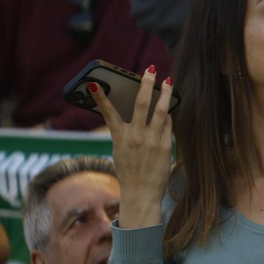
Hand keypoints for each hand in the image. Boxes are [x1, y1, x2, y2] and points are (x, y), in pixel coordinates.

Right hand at [88, 66, 172, 229]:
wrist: (141, 193)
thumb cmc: (130, 171)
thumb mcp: (121, 150)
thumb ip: (129, 132)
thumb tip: (143, 113)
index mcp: (119, 137)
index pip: (107, 113)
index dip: (100, 97)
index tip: (93, 83)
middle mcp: (135, 136)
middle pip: (141, 104)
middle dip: (146, 84)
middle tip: (151, 70)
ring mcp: (151, 140)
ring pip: (160, 111)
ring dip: (165, 94)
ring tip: (168, 82)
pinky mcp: (164, 146)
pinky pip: (168, 125)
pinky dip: (168, 116)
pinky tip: (170, 110)